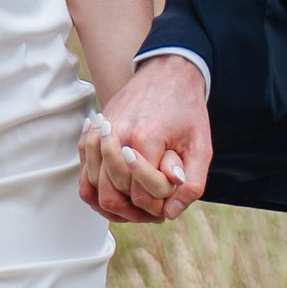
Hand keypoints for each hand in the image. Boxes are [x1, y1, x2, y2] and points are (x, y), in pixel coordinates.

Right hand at [80, 57, 211, 225]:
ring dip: (113, 204)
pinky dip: (96, 188)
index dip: (156, 206)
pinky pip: (84, 172)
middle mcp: (116, 135)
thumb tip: (170, 213)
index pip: (140, 194)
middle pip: (111, 194)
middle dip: (133, 210)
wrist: (168, 74)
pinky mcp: (92, 132)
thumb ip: (192, 184)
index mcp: (145, 138)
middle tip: (152, 210)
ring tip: (136, 203)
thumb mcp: (202, 147)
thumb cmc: (187, 111)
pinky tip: (118, 189)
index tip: (168, 198)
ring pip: (92, 187)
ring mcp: (100, 132)